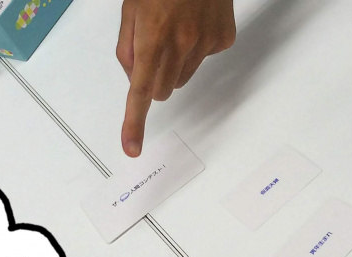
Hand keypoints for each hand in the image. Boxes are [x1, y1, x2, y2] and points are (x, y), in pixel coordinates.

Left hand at [116, 0, 235, 156]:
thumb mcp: (131, 9)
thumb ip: (127, 48)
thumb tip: (135, 78)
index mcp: (153, 37)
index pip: (141, 91)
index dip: (135, 122)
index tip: (132, 147)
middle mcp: (182, 44)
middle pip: (163, 90)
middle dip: (154, 80)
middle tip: (154, 52)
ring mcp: (206, 43)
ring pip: (183, 77)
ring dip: (175, 65)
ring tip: (175, 31)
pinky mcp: (223, 39)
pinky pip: (204, 60)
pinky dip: (196, 50)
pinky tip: (195, 25)